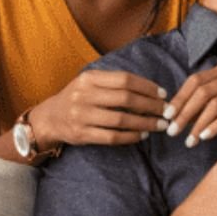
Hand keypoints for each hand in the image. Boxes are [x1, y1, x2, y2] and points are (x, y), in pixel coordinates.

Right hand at [26, 69, 170, 149]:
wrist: (50, 118)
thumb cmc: (78, 98)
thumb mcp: (90, 83)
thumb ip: (114, 83)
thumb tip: (150, 90)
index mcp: (89, 78)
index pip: (125, 79)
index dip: (147, 87)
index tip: (163, 94)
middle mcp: (84, 95)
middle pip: (125, 99)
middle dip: (150, 105)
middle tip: (166, 111)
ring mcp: (81, 115)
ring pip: (121, 120)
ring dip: (144, 123)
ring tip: (159, 125)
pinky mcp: (82, 134)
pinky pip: (112, 137)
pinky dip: (131, 137)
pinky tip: (142, 135)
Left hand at [164, 63, 216, 147]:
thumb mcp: (214, 102)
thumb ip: (195, 104)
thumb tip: (170, 115)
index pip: (195, 81)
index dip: (179, 98)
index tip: (167, 116)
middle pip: (203, 92)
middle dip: (185, 114)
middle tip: (173, 132)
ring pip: (216, 104)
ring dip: (199, 124)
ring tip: (188, 141)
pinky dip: (215, 126)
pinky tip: (204, 137)